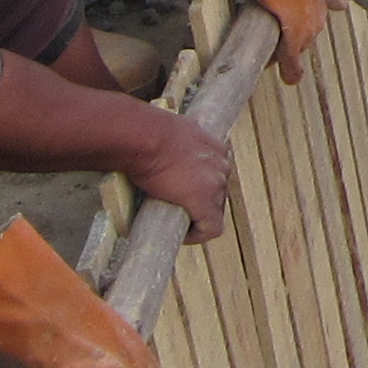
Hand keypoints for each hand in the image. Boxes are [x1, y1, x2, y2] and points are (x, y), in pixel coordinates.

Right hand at [113, 106, 234, 243]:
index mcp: (215, 146)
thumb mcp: (170, 131)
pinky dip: (197, 235)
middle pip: (217, 192)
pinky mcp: (206, 203)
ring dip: (197, 216)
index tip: (184, 191)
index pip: (215, 172)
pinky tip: (182, 235)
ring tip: (175, 220)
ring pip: (214, 210)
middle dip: (200, 202)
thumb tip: (157, 145)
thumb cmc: (147, 131)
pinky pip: (211, 228)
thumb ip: (174, 141)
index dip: (200, 186)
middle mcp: (221, 164)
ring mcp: (216, 184)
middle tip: (177, 209)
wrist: (145, 138)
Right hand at [179, 0, 324, 81]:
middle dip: (308, 30)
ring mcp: (304, 3)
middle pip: (315, 15)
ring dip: (295, 50)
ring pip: (305, 34)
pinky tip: (291, 76)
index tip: (343, 6)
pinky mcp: (294, 23)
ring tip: (287, 64)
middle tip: (301, 46)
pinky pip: (294, 50)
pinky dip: (291, 65)